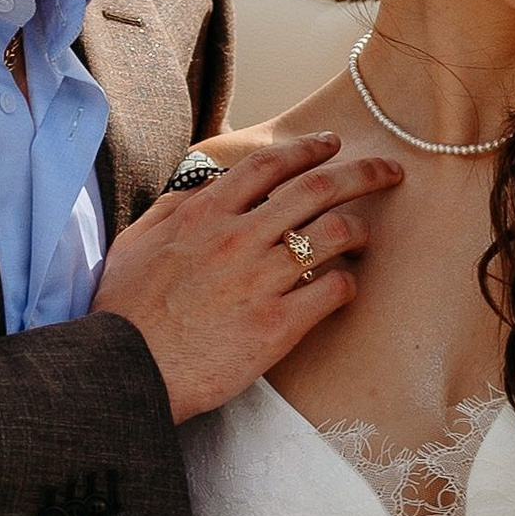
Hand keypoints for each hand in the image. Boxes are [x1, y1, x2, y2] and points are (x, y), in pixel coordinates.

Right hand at [94, 129, 400, 422]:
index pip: (268, 165)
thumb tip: (198, 190)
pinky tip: (345, 287)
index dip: (307, 148)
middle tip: (389, 171)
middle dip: (362, 173)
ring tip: (365, 235)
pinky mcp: (278, 325)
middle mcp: (239, 238)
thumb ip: (169, 211)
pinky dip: (347, 283)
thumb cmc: (125, 312)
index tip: (332, 144)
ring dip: (359, 230)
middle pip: (317, 189)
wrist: (126, 371)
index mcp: (205, 214)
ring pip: (334, 234)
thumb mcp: (133, 244)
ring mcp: (261, 280)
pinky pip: (332, 290)